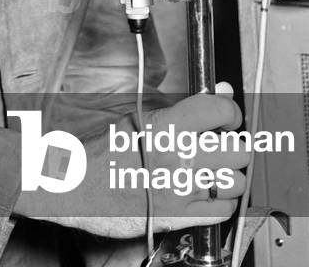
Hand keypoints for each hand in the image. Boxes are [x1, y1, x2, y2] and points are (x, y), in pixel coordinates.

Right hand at [14, 84, 247, 239]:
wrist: (70, 184)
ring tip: (214, 168)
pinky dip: (221, 201)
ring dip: (230, 174)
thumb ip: (181, 105)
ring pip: (235, 182)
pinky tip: (207, 191)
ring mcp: (179, 190)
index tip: (225, 117)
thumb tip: (219, 92)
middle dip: (234, 144)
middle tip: (221, 142)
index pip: (221, 111)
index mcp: (165, 125)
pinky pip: (222, 211)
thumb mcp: (135, 115)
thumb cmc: (98, 147)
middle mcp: (176, 157)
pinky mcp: (177, 217)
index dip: (230, 112)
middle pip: (237, 149)